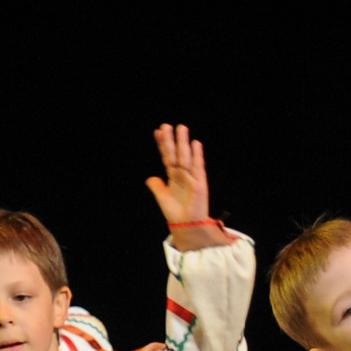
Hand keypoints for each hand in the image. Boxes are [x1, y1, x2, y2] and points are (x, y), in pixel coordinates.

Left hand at [146, 124, 229, 248]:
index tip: (158, 131)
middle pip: (175, 153)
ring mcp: (191, 177)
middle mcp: (182, 174)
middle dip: (172, 139)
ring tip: (181, 128)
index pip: (167, 156)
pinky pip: (198, 166)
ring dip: (183, 142)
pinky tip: (195, 143)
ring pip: (186, 156)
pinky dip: (197, 155)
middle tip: (167, 125)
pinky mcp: (200, 183)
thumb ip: (156, 186)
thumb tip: (150, 178)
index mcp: (173, 176)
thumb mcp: (161, 197)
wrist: (186, 225)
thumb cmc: (175, 212)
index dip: (162, 144)